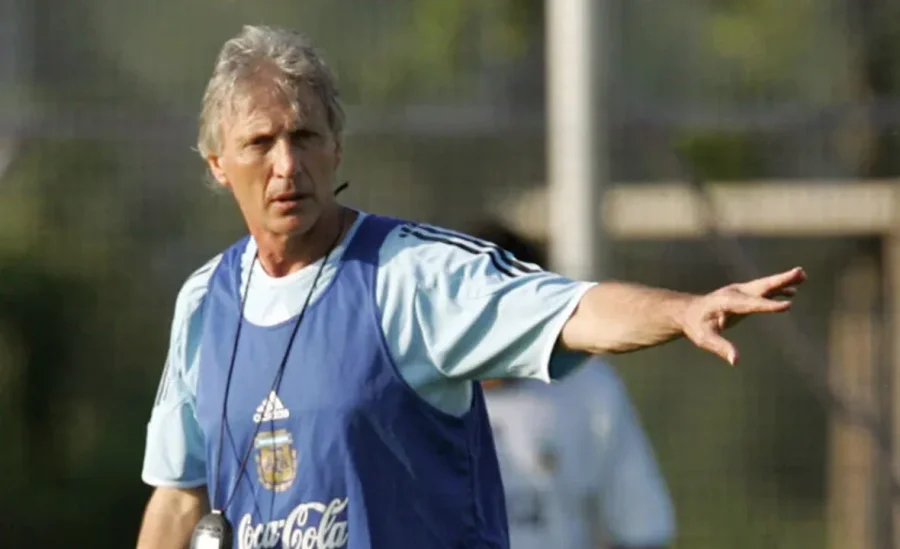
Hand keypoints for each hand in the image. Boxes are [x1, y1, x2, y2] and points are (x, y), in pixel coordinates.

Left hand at [681, 267, 806, 364]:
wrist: (687, 312)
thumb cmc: (696, 326)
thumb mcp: (704, 339)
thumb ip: (720, 347)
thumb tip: (735, 360)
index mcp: (726, 303)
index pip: (751, 304)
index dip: (769, 305)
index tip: (787, 305)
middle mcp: (735, 293)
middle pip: (761, 286)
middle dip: (780, 280)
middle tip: (799, 272)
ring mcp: (739, 291)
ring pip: (764, 285)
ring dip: (783, 280)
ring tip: (802, 275)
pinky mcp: (743, 295)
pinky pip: (763, 291)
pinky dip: (778, 289)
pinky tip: (793, 290)